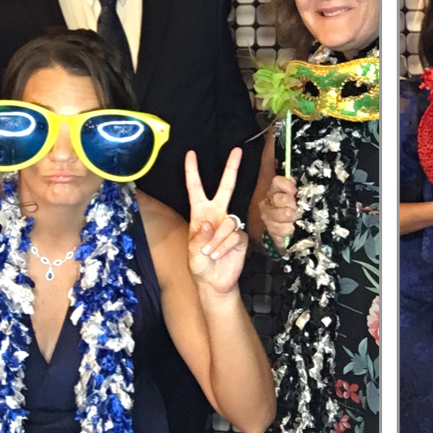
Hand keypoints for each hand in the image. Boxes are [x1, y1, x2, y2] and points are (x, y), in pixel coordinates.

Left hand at [186, 148, 245, 293]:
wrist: (215, 281)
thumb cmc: (199, 266)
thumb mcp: (192, 252)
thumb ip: (199, 237)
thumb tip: (210, 223)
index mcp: (200, 214)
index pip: (196, 189)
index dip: (192, 172)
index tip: (191, 155)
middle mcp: (217, 215)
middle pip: (226, 187)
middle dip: (232, 169)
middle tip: (237, 151)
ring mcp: (230, 225)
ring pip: (229, 222)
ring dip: (218, 240)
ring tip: (211, 253)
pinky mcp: (241, 236)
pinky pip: (235, 236)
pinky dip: (226, 247)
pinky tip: (221, 255)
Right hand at [262, 174, 297, 244]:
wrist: (287, 231)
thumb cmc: (292, 210)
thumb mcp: (295, 196)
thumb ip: (292, 187)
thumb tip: (291, 179)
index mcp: (274, 190)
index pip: (277, 182)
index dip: (288, 186)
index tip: (295, 193)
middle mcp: (267, 202)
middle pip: (281, 199)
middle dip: (292, 205)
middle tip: (296, 209)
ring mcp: (266, 217)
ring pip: (282, 214)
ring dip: (292, 217)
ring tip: (294, 219)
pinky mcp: (270, 231)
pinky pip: (280, 230)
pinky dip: (288, 229)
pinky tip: (290, 228)